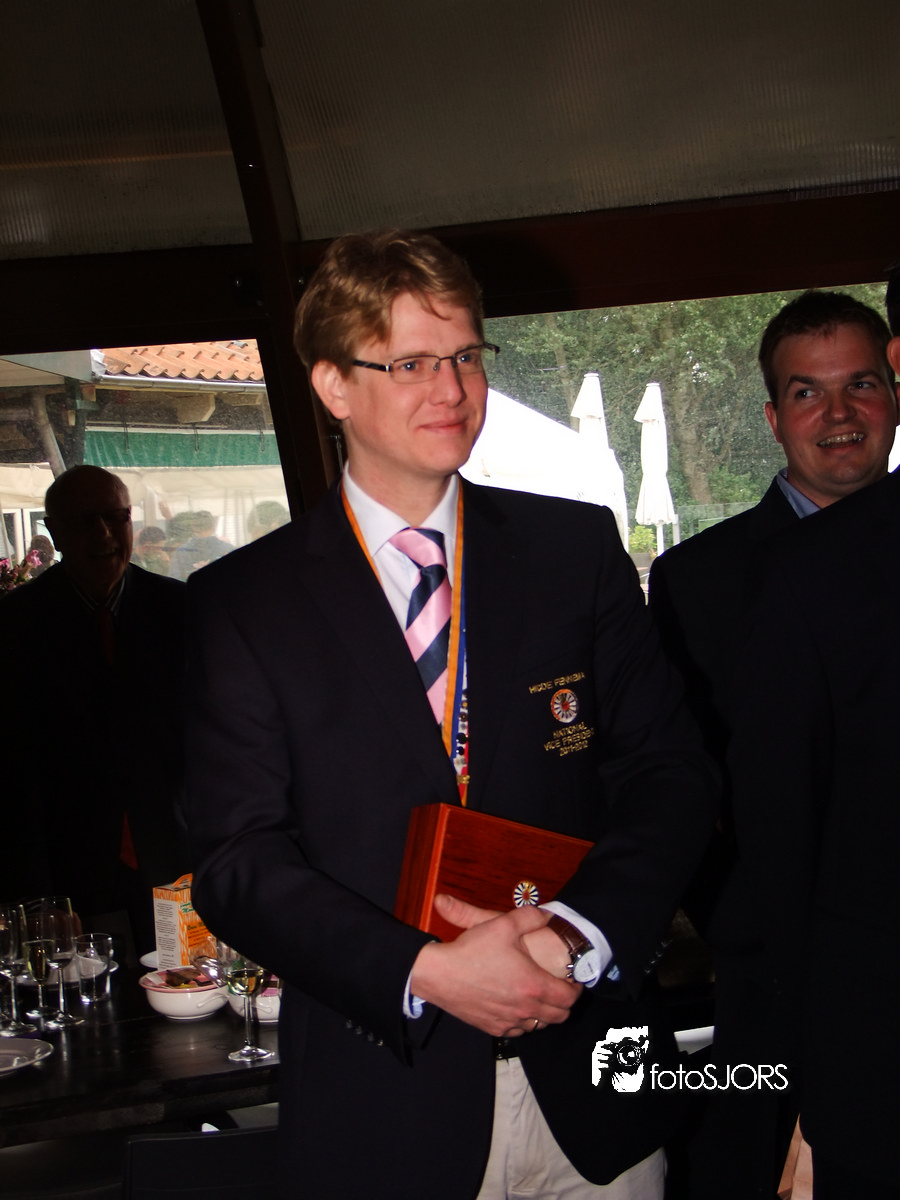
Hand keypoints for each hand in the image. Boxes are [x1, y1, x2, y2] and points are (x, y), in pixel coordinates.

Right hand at [409, 894, 581, 1038]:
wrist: (439, 974)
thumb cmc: (472, 949)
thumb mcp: (503, 923)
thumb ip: (530, 917)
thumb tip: (547, 916)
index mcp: (533, 985)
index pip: (569, 998)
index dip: (576, 989)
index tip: (572, 978)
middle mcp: (525, 1009)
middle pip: (559, 1016)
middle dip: (563, 1002)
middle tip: (558, 986)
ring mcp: (509, 1022)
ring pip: (539, 1026)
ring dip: (543, 1013)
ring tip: (537, 995)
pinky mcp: (493, 1028)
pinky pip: (518, 1031)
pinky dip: (523, 1021)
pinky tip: (515, 1005)